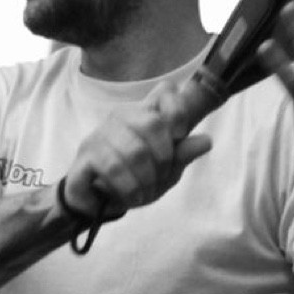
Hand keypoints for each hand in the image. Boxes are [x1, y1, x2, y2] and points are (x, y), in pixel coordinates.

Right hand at [64, 79, 211, 222]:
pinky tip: (131, 197)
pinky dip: (128, 187)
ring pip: (134, 151)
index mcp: (145, 114)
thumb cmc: (135, 179)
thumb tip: (207, 141)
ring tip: (144, 193)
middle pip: (152, 122)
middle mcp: (122, 117)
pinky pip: (112, 168)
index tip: (179, 135)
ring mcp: (101, 134)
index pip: (165, 91)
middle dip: (164, 158)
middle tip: (160, 177)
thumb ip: (183, 154)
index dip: (177, 110)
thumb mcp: (166, 170)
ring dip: (146, 179)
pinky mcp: (86, 155)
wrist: (98, 202)